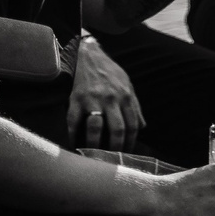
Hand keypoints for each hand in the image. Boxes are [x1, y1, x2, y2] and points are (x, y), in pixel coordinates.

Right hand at [68, 37, 144, 151]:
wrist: (88, 55)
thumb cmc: (109, 72)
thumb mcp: (127, 84)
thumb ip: (135, 106)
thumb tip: (142, 127)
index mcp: (125, 96)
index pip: (132, 125)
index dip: (131, 142)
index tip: (127, 154)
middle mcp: (111, 99)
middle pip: (117, 130)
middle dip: (116, 149)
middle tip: (112, 160)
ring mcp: (92, 99)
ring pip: (95, 129)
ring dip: (94, 146)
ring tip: (94, 156)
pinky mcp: (75, 99)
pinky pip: (73, 123)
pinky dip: (72, 137)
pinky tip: (74, 145)